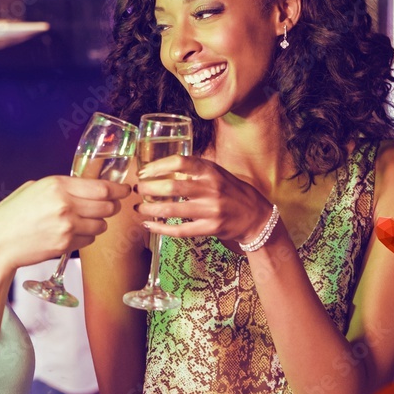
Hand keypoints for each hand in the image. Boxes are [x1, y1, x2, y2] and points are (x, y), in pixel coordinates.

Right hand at [0, 176, 129, 272]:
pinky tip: (71, 234)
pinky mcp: (66, 245)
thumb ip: (60, 187)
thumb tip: (84, 187)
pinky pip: (89, 240)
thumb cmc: (11, 216)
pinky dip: (85, 237)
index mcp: (57, 185)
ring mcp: (67, 227)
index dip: (118, 189)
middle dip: (112, 207)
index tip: (125, 190)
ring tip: (83, 222)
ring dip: (98, 223)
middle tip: (111, 206)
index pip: (101, 187)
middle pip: (107, 206)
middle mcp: (65, 205)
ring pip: (100, 225)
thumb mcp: (33, 189)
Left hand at [135, 155, 272, 241]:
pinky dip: (160, 228)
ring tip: (139, 208)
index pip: (180, 162)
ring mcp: (210, 210)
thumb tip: (161, 167)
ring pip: (172, 210)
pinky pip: (179, 230)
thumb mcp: (217, 173)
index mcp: (210, 171)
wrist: (255, 216)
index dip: (157, 166)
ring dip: (150, 209)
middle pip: (172, 188)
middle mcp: (211, 189)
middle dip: (149, 189)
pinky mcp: (210, 228)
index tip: (143, 172)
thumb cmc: (231, 191)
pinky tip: (148, 225)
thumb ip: (194, 170)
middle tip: (138, 190)